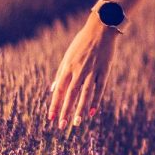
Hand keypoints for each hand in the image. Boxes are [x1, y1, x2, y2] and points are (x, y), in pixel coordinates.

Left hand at [47, 16, 119, 130]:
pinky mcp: (104, 71)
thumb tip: (53, 90)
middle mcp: (79, 70)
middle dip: (65, 111)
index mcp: (68, 67)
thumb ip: (60, 73)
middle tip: (61, 126)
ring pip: (85, 94)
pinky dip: (95, 101)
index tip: (50, 118)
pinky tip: (92, 113)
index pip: (59, 89)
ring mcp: (93, 71)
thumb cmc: (82, 43)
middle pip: (71, 94)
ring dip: (80, 109)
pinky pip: (100, 89)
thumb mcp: (68, 56)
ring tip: (77, 123)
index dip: (55, 104)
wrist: (101, 29)